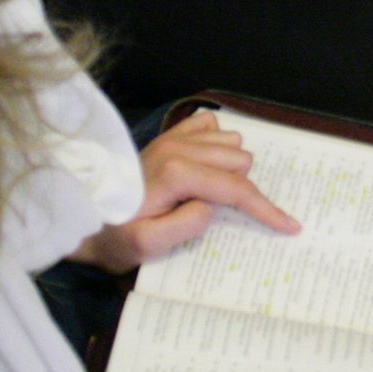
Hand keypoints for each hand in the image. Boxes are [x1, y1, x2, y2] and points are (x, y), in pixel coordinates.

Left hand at [74, 109, 297, 272]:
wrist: (83, 218)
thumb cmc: (114, 236)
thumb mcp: (146, 246)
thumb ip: (184, 226)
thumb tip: (212, 206)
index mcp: (176, 173)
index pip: (236, 189)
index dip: (266, 209)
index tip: (289, 226)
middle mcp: (177, 147)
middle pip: (240, 161)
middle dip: (239, 189)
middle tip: (217, 213)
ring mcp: (173, 137)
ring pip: (231, 142)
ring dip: (229, 168)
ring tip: (206, 193)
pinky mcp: (168, 135)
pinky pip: (212, 125)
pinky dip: (216, 145)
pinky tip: (203, 168)